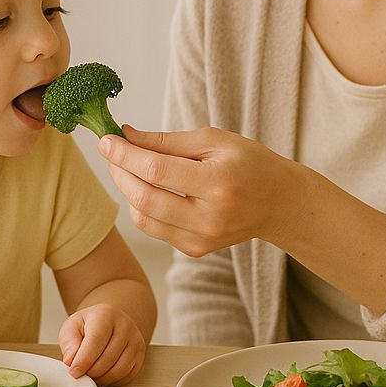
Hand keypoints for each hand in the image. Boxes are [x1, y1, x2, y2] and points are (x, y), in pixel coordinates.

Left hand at [58, 302, 145, 386]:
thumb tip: (70, 361)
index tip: (73, 372)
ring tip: (90, 374)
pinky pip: (127, 376)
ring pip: (119, 370)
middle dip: (91, 372)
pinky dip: (112, 381)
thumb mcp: (72, 327)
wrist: (109, 322)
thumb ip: (69, 343)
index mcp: (106, 314)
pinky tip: (102, 374)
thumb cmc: (89, 326)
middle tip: (80, 374)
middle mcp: (125, 325)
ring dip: (101, 379)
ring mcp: (136, 340)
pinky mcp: (140, 355)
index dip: (84, 360)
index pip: (96, 339)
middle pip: (108, 357)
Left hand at [99, 125, 304, 255]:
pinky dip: (142, 206)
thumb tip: (126, 136)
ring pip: (143, 218)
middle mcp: (208, 218)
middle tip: (111, 151)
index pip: (157, 170)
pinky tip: (147, 187)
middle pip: (144, 198)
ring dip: (126, 190)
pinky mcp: (195, 250)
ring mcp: (201, 239)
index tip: (106, 139)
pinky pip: (154, 229)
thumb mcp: (213, 140)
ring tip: (127, 167)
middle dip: (119, 172)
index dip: (125, 155)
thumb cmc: (249, 163)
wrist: (279, 202)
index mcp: (217, 184)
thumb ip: (167, 141)